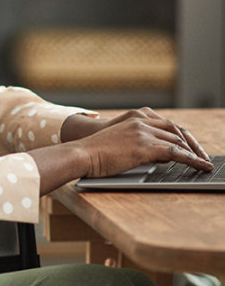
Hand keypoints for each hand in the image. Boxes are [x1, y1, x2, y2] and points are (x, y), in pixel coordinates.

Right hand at [78, 108, 211, 177]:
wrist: (81, 154)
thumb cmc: (95, 153)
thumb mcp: (120, 143)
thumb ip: (141, 144)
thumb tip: (163, 156)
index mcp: (135, 119)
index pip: (167, 124)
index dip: (182, 136)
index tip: (191, 146)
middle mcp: (141, 122)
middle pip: (176, 131)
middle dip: (192, 144)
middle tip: (202, 156)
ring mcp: (143, 133)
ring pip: (178, 141)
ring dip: (194, 153)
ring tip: (204, 164)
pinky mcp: (144, 146)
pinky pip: (175, 152)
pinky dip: (192, 159)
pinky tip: (200, 166)